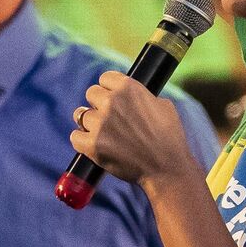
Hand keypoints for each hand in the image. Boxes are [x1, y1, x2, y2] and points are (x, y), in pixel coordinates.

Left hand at [69, 72, 191, 186]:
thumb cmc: (169, 138)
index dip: (109, 89)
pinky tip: (91, 144)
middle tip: (107, 118)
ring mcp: (100, 123)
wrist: (167, 168)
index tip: (111, 98)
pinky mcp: (92, 145)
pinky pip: (75, 136)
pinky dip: (81, 141)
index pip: (105, 78)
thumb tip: (132, 96)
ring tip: (101, 133)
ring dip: (89, 123)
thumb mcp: (163, 106)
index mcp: (129, 88)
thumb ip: (142, 96)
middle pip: (91, 93)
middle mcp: (112, 102)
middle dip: (98, 104)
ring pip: (81, 115)